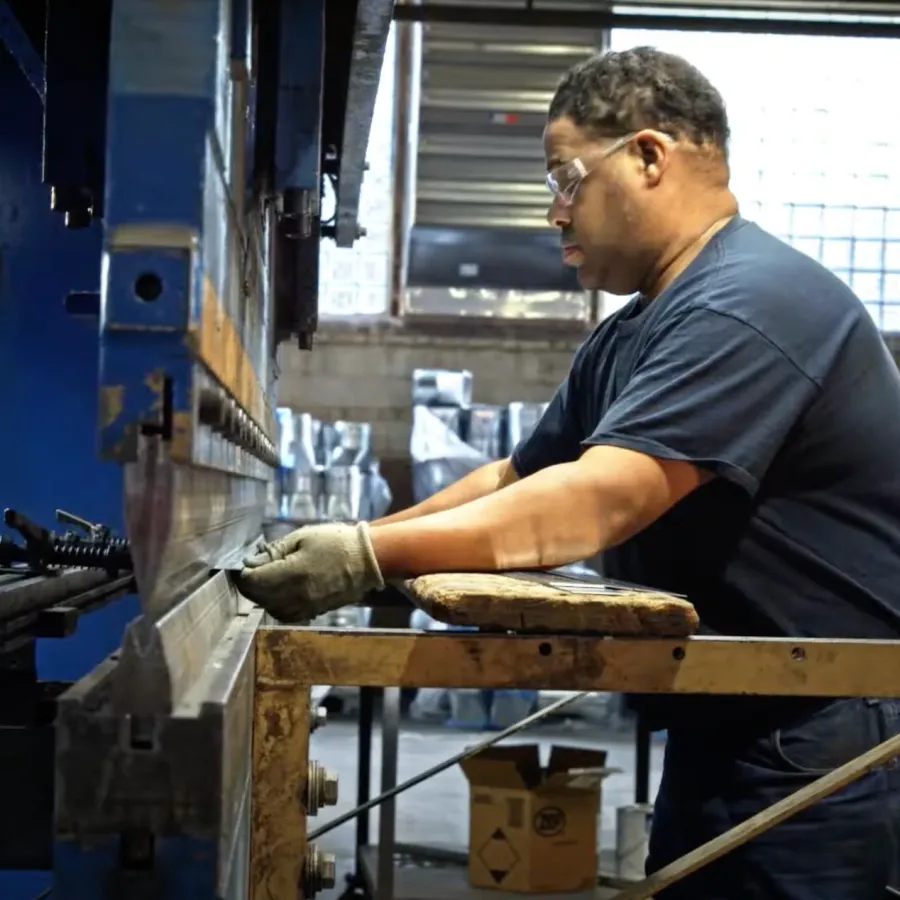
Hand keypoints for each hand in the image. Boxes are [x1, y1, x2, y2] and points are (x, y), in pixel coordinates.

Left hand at [234, 522, 383, 622]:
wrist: (368, 560)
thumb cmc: (335, 542)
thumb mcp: (303, 536)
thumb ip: (274, 551)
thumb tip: (251, 562)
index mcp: (293, 574)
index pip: (253, 582)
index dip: (244, 573)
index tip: (248, 562)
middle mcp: (297, 596)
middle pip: (258, 598)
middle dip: (251, 584)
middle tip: (255, 569)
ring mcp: (306, 607)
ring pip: (270, 609)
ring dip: (262, 596)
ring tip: (267, 579)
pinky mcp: (313, 612)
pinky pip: (285, 614)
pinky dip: (276, 605)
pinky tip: (280, 592)